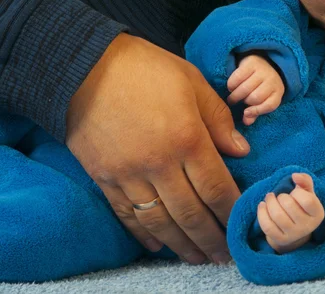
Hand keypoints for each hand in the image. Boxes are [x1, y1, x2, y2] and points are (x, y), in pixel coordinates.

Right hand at [66, 33, 249, 264]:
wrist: (83, 66)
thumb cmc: (144, 68)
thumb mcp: (192, 82)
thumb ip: (219, 119)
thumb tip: (240, 151)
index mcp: (187, 138)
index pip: (217, 187)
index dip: (231, 211)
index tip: (242, 226)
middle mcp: (160, 164)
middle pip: (191, 213)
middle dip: (211, 238)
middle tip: (224, 256)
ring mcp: (129, 174)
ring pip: (160, 221)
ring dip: (181, 244)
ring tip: (197, 258)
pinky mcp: (104, 178)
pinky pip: (126, 214)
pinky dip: (142, 234)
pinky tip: (156, 246)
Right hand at [226, 54, 284, 124]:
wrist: (262, 62)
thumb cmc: (260, 86)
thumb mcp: (261, 100)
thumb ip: (254, 112)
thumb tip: (246, 122)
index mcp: (278, 91)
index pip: (270, 105)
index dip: (257, 111)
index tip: (245, 113)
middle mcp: (272, 79)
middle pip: (255, 98)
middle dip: (243, 101)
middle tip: (237, 101)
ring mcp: (262, 70)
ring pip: (245, 89)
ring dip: (235, 95)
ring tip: (232, 96)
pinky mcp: (251, 62)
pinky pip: (237, 78)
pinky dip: (231, 85)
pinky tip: (231, 87)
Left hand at [257, 173, 324, 253]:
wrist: (295, 229)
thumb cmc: (301, 205)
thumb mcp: (307, 192)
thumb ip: (304, 180)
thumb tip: (295, 176)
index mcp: (317, 214)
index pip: (307, 201)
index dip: (298, 193)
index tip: (295, 192)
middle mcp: (307, 227)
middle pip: (289, 205)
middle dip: (281, 196)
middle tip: (280, 196)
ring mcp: (293, 235)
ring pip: (277, 215)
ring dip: (270, 202)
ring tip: (269, 197)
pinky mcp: (280, 239)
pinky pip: (267, 226)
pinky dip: (262, 212)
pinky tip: (262, 205)